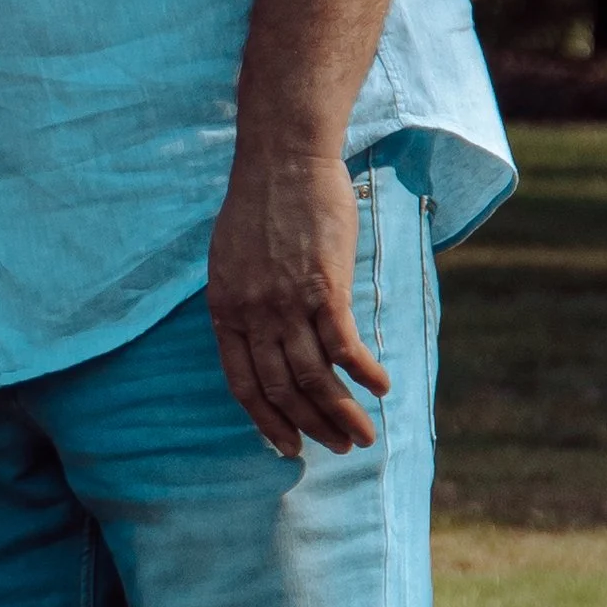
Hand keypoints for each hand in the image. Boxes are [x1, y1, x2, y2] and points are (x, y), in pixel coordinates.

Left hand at [204, 145, 390, 461]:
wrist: (283, 158)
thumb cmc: (261, 204)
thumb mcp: (231, 261)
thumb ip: (242, 302)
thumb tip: (258, 336)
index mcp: (224, 311)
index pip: (243, 384)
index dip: (266, 421)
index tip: (287, 446)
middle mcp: (252, 314)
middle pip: (282, 389)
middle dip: (312, 427)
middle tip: (340, 447)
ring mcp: (287, 303)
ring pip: (316, 377)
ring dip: (342, 413)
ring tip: (364, 435)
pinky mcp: (324, 287)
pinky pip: (345, 346)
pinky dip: (364, 373)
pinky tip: (381, 388)